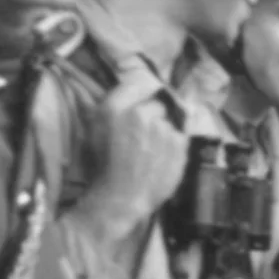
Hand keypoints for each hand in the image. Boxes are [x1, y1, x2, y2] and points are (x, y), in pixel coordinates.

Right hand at [79, 80, 188, 237]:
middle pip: (158, 103)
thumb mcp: (97, 129)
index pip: (139, 83)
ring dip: (166, 130)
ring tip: (153, 149)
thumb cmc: (106, 165)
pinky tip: (163, 157)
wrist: (123, 195)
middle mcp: (140, 112)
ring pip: (171, 119)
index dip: (144, 93)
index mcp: (114, 107)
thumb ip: (114, 105)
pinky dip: (175, 143)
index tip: (146, 100)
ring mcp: (162, 127)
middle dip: (155, 115)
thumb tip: (133, 86)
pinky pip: (181, 134)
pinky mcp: (179, 141)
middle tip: (146, 134)